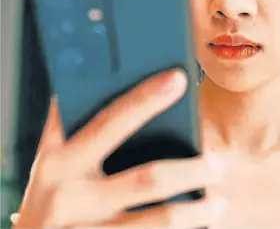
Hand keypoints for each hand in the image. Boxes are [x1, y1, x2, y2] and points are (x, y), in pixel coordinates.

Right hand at [13, 69, 226, 228]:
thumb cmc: (49, 198)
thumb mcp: (52, 163)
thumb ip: (75, 129)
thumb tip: (116, 81)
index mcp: (59, 162)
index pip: (108, 121)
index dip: (144, 99)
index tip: (178, 78)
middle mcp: (70, 197)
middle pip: (148, 179)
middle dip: (193, 170)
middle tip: (218, 163)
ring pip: (160, 220)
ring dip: (197, 211)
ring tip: (218, 203)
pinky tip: (199, 226)